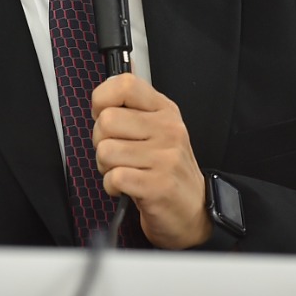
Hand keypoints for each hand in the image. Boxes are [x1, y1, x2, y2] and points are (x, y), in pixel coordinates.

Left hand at [91, 73, 210, 248]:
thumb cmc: (167, 169)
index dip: (102, 99)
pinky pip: (114, 177)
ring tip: (123, 171)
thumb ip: (133, 112)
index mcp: (164, 110)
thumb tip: (102, 100)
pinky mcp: (157, 185)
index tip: (102, 115)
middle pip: (107, 120)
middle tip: (116, 154)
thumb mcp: (158, 131)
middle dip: (100, 141)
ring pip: (106, 150)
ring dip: (105, 167)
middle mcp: (167, 129)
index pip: (125, 84)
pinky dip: (111, 186)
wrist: (195, 210)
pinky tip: (125, 188)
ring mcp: (165, 157)